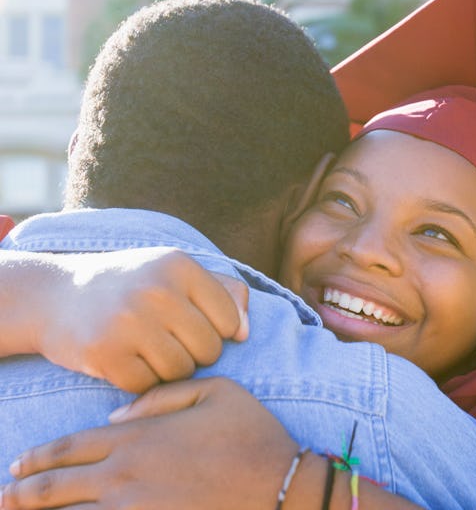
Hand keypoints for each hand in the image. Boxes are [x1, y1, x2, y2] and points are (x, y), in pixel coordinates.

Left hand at [2, 377, 299, 509]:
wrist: (280, 485)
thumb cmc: (250, 432)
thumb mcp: (214, 390)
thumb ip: (162, 395)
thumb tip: (117, 416)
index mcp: (140, 438)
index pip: (74, 447)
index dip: (40, 457)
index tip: (19, 463)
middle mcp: (127, 477)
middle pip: (58, 489)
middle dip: (23, 493)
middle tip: (3, 495)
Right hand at [38, 248, 248, 392]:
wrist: (54, 295)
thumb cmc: (130, 284)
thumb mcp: (176, 272)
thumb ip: (223, 293)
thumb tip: (245, 333)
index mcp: (180, 265)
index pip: (228, 317)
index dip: (215, 329)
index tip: (192, 324)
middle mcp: (157, 289)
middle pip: (208, 349)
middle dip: (194, 353)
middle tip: (167, 340)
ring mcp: (129, 321)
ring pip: (181, 371)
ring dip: (168, 369)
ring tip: (147, 349)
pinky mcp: (104, 353)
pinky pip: (147, 385)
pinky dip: (140, 381)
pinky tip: (125, 360)